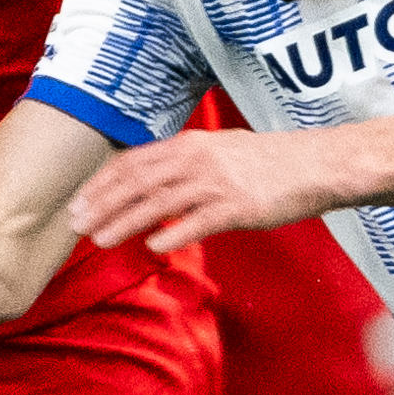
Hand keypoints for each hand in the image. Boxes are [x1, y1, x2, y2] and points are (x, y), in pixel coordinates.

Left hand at [70, 124, 330, 257]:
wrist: (317, 165)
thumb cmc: (270, 163)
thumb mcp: (221, 152)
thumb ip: (186, 166)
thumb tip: (154, 184)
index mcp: (189, 145)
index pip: (132, 162)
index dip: (102, 183)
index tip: (79, 202)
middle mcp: (197, 160)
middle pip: (137, 182)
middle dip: (102, 204)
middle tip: (76, 225)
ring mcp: (217, 183)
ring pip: (158, 203)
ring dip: (125, 223)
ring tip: (101, 241)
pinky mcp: (238, 207)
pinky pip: (198, 222)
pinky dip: (173, 235)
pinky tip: (152, 249)